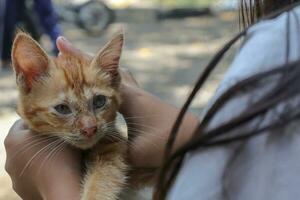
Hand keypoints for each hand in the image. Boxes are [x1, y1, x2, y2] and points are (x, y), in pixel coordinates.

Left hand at [5, 120, 81, 199]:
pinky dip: (40, 173)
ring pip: (28, 161)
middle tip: (58, 140)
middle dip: (39, 141)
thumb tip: (58, 121)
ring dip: (39, 158)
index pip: (25, 122)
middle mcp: (9, 159)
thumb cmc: (63, 157)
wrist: (63, 190)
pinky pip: (31, 176)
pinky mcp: (22, 190)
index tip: (55, 124)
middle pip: (25, 143)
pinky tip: (55, 173)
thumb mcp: (61, 132)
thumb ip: (55, 125)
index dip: (42, 121)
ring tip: (58, 159)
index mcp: (13, 140)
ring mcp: (14, 177)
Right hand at [56, 36, 198, 167]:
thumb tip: (95, 145)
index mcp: (130, 98)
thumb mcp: (134, 151)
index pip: (100, 76)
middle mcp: (136, 92)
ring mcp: (143, 97)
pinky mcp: (147, 104)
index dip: (82, 64)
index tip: (63, 51)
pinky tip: (111, 89)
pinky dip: (115, 82)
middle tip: (71, 53)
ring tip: (89, 68)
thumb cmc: (166, 143)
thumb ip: (111, 148)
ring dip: (104, 70)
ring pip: (121, 76)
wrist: (194, 138)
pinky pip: (127, 86)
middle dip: (90, 60)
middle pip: (111, 69)